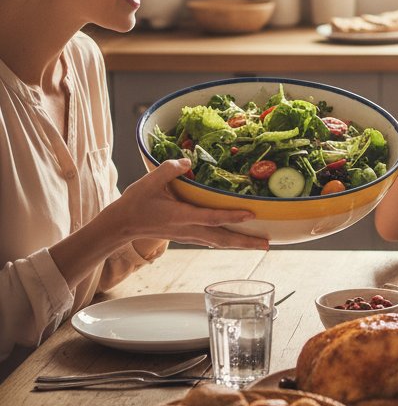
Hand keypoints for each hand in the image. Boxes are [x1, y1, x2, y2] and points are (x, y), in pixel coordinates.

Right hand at [114, 159, 266, 249]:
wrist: (121, 225)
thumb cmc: (135, 203)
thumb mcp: (149, 181)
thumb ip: (169, 169)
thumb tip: (187, 160)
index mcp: (181, 216)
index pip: (211, 217)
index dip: (231, 215)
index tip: (251, 215)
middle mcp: (188, 229)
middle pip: (222, 238)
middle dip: (246, 242)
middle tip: (267, 245)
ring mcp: (189, 235)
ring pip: (219, 242)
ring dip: (240, 244)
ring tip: (261, 245)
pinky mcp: (187, 235)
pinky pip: (212, 240)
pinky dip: (228, 241)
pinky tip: (238, 240)